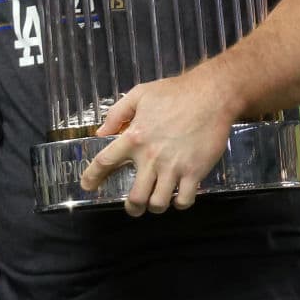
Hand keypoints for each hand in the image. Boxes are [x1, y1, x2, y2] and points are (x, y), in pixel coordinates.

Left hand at [80, 59, 236, 215]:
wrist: (211, 95)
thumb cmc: (174, 92)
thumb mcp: (139, 94)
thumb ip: (117, 113)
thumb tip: (101, 132)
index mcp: (134, 137)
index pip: (105, 162)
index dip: (92, 177)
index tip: (87, 186)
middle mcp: (151, 157)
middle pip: (135, 196)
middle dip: (132, 207)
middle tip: (133, 205)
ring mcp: (174, 167)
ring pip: (158, 203)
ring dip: (154, 206)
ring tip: (155, 201)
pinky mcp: (195, 172)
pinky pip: (184, 200)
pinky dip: (179, 203)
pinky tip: (178, 196)